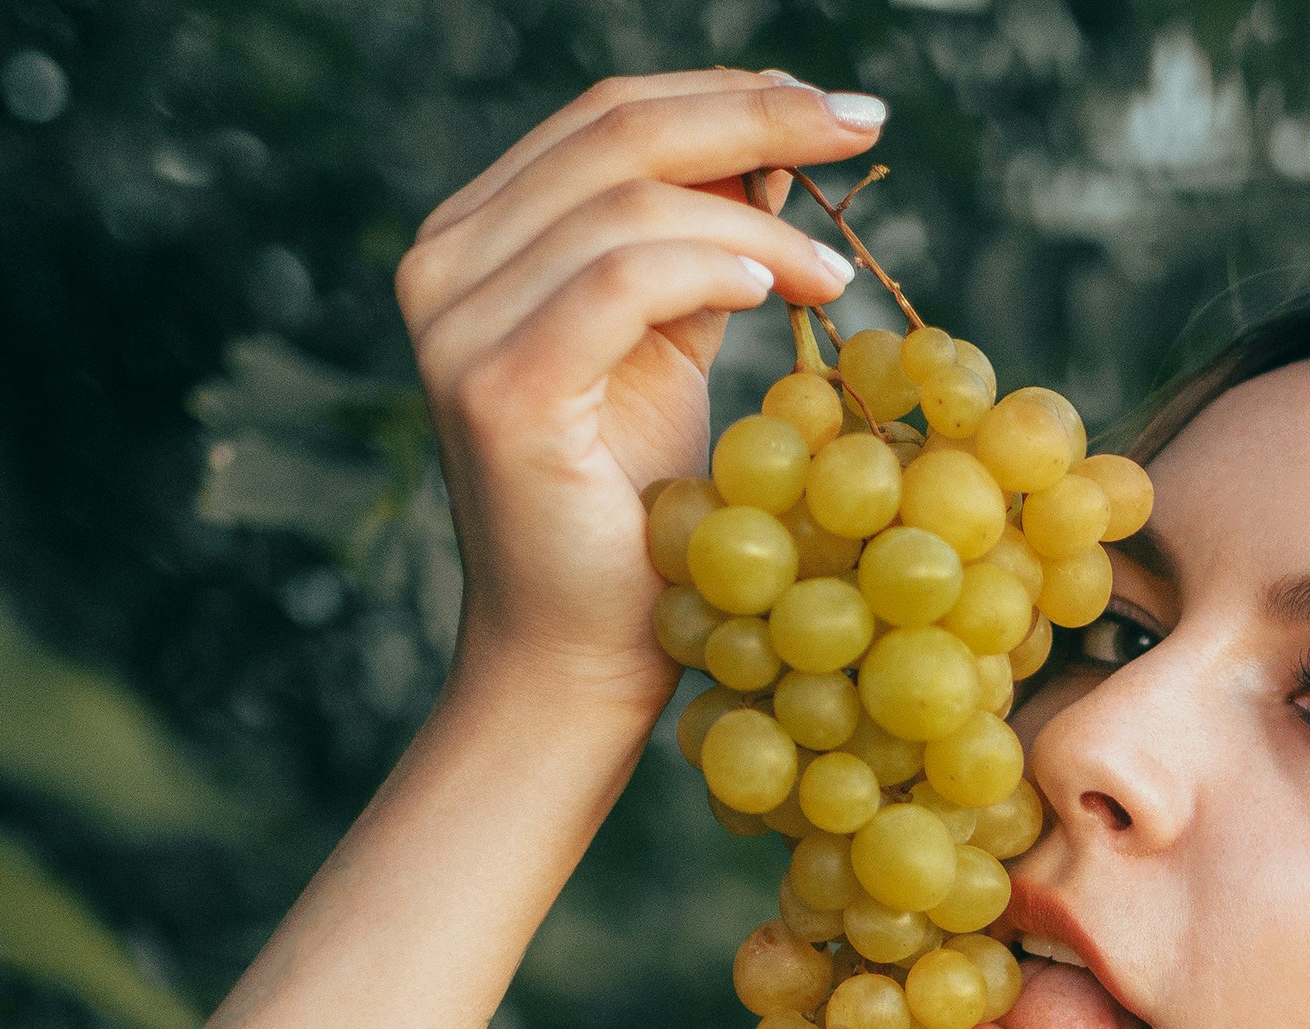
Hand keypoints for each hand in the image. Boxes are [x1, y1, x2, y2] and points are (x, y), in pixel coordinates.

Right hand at [395, 69, 876, 726]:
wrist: (578, 654)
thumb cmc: (634, 511)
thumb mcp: (673, 348)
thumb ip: (705, 241)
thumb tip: (779, 143)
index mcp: (478, 237)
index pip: (608, 117)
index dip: (730, 93)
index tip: (838, 106)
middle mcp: (445, 263)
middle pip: (616, 132)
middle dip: (757, 113)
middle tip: (864, 123)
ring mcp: (458, 324)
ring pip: (628, 203)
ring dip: (758, 223)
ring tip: (833, 272)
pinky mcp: (498, 387)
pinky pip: (621, 282)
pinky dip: (714, 268)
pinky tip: (781, 288)